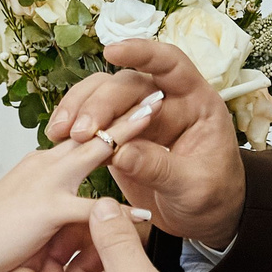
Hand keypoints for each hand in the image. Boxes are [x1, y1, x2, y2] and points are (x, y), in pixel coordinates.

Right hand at [0, 95, 161, 271]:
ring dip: (127, 134)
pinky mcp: (48, 208)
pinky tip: (143, 216)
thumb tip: (67, 187)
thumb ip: (48, 188)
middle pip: (93, 129)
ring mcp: (48, 182)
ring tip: (154, 117)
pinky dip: (119, 213)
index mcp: (43, 161)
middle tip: (154, 95)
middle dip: (126, 111)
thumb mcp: (25, 199)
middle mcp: (47, 163)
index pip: (82, 131)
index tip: (132, 104)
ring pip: (95, 152)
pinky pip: (91, 209)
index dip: (109, 118)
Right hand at [45, 40, 245, 247]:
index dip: (143, 52)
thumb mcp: (195, 187)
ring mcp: (139, 118)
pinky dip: (73, 131)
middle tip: (81, 132)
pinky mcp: (119, 137)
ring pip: (102, 96)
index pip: (170, 64)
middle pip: (126, 85)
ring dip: (78, 111)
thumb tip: (121, 153)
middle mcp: (165, 102)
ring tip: (59, 134)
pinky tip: (58, 142)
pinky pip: (93, 124)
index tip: (112, 52)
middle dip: (99, 104)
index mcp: (196, 103)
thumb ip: (160, 168)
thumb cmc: (213, 197)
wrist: (204, 220)